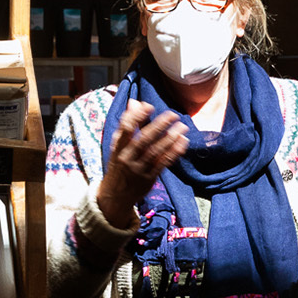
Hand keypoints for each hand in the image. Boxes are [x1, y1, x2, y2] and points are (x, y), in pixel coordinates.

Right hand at [97, 100, 187, 228]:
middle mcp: (127, 157)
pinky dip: (173, 152)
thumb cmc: (119, 165)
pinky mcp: (149, 178)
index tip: (148, 106)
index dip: (136, 116)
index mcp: (118, 147)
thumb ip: (127, 124)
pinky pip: (163, 163)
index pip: (125, 129)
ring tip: (182, 127)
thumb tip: (134, 102)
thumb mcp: (118, 145)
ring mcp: (138, 169)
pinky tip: (183, 142)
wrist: (115, 196)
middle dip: (158, 126)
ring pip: (155, 152)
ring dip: (170, 138)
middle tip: (172, 114)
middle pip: (143, 140)